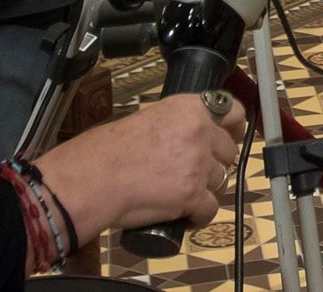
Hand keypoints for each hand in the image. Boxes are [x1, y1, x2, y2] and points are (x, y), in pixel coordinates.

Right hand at [33, 92, 247, 244]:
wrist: (89, 179)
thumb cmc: (105, 152)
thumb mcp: (148, 119)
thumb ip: (177, 124)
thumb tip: (194, 136)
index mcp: (188, 108)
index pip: (233, 111)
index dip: (233, 128)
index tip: (230, 137)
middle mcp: (199, 131)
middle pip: (228, 152)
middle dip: (213, 164)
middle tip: (191, 174)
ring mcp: (198, 164)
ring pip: (221, 180)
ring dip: (204, 189)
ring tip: (180, 194)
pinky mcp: (192, 194)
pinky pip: (210, 209)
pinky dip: (198, 216)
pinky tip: (184, 216)